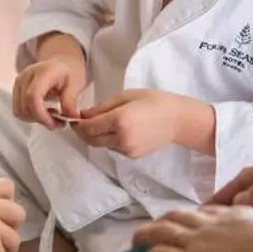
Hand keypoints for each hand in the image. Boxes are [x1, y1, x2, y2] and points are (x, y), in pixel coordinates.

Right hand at [12, 49, 88, 127]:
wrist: (61, 63)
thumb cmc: (69, 72)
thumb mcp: (76, 84)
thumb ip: (70, 100)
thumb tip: (70, 117)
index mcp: (43, 73)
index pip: (33, 96)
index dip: (41, 115)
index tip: (54, 124)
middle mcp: (25, 77)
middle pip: (24, 106)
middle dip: (40, 119)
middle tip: (58, 122)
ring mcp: (18, 83)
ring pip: (19, 111)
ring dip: (34, 119)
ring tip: (51, 117)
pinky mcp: (16, 90)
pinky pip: (18, 109)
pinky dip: (30, 116)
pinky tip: (43, 112)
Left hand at [76, 89, 213, 156]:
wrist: (178, 120)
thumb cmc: (154, 101)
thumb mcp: (126, 96)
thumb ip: (103, 106)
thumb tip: (84, 115)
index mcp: (119, 120)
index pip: (89, 127)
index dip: (78, 124)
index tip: (74, 118)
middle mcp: (121, 138)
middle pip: (91, 140)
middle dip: (83, 133)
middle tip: (80, 123)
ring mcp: (127, 149)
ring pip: (101, 145)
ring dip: (96, 137)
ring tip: (100, 125)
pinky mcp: (132, 156)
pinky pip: (113, 148)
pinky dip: (109, 141)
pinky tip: (116, 131)